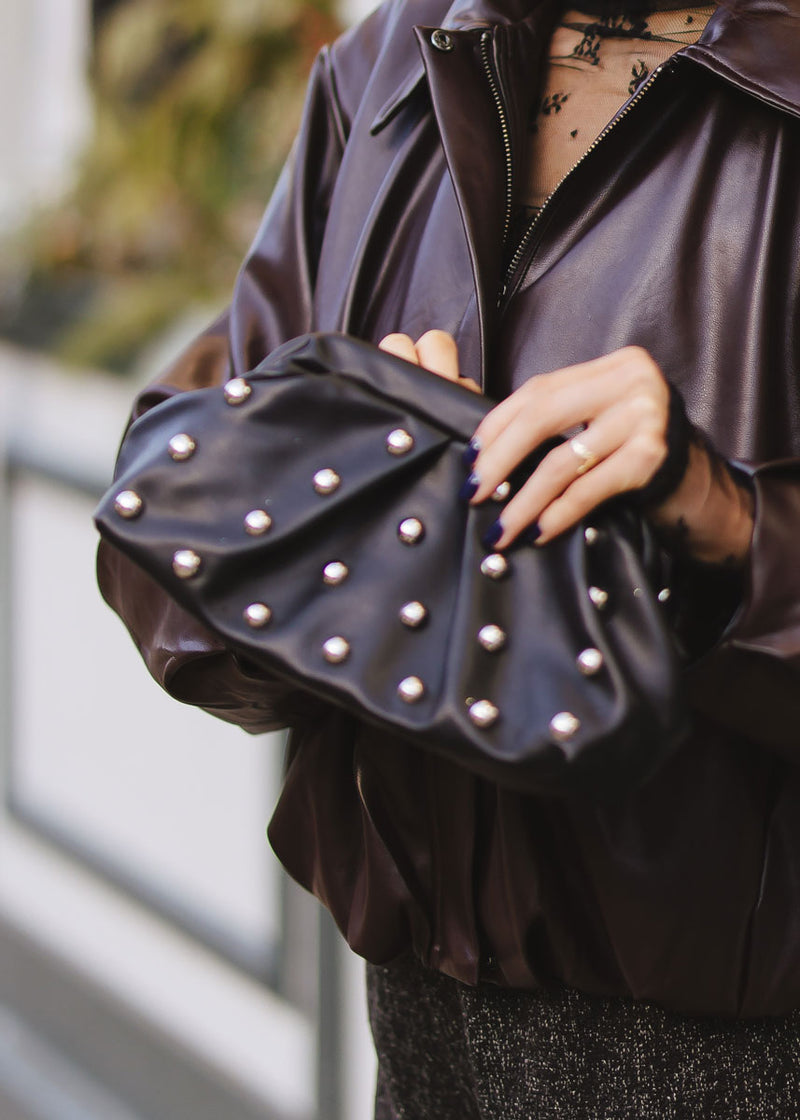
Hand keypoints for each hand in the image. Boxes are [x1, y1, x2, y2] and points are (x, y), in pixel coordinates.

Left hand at [378, 332, 752, 563]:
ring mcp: (645, 418)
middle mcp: (632, 382)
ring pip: (562, 460)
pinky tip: (538, 532)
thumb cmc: (639, 456)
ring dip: (524, 500)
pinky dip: (558, 513)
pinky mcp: (652, 458)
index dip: (497, 424)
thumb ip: (558, 421)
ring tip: (501, 528)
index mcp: (613, 367)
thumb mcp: (600, 422)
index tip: (469, 457)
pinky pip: (588, 488)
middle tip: (474, 492)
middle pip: (542, 416)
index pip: (539, 389)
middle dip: (500, 459)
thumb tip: (485, 453)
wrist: (702, 488)